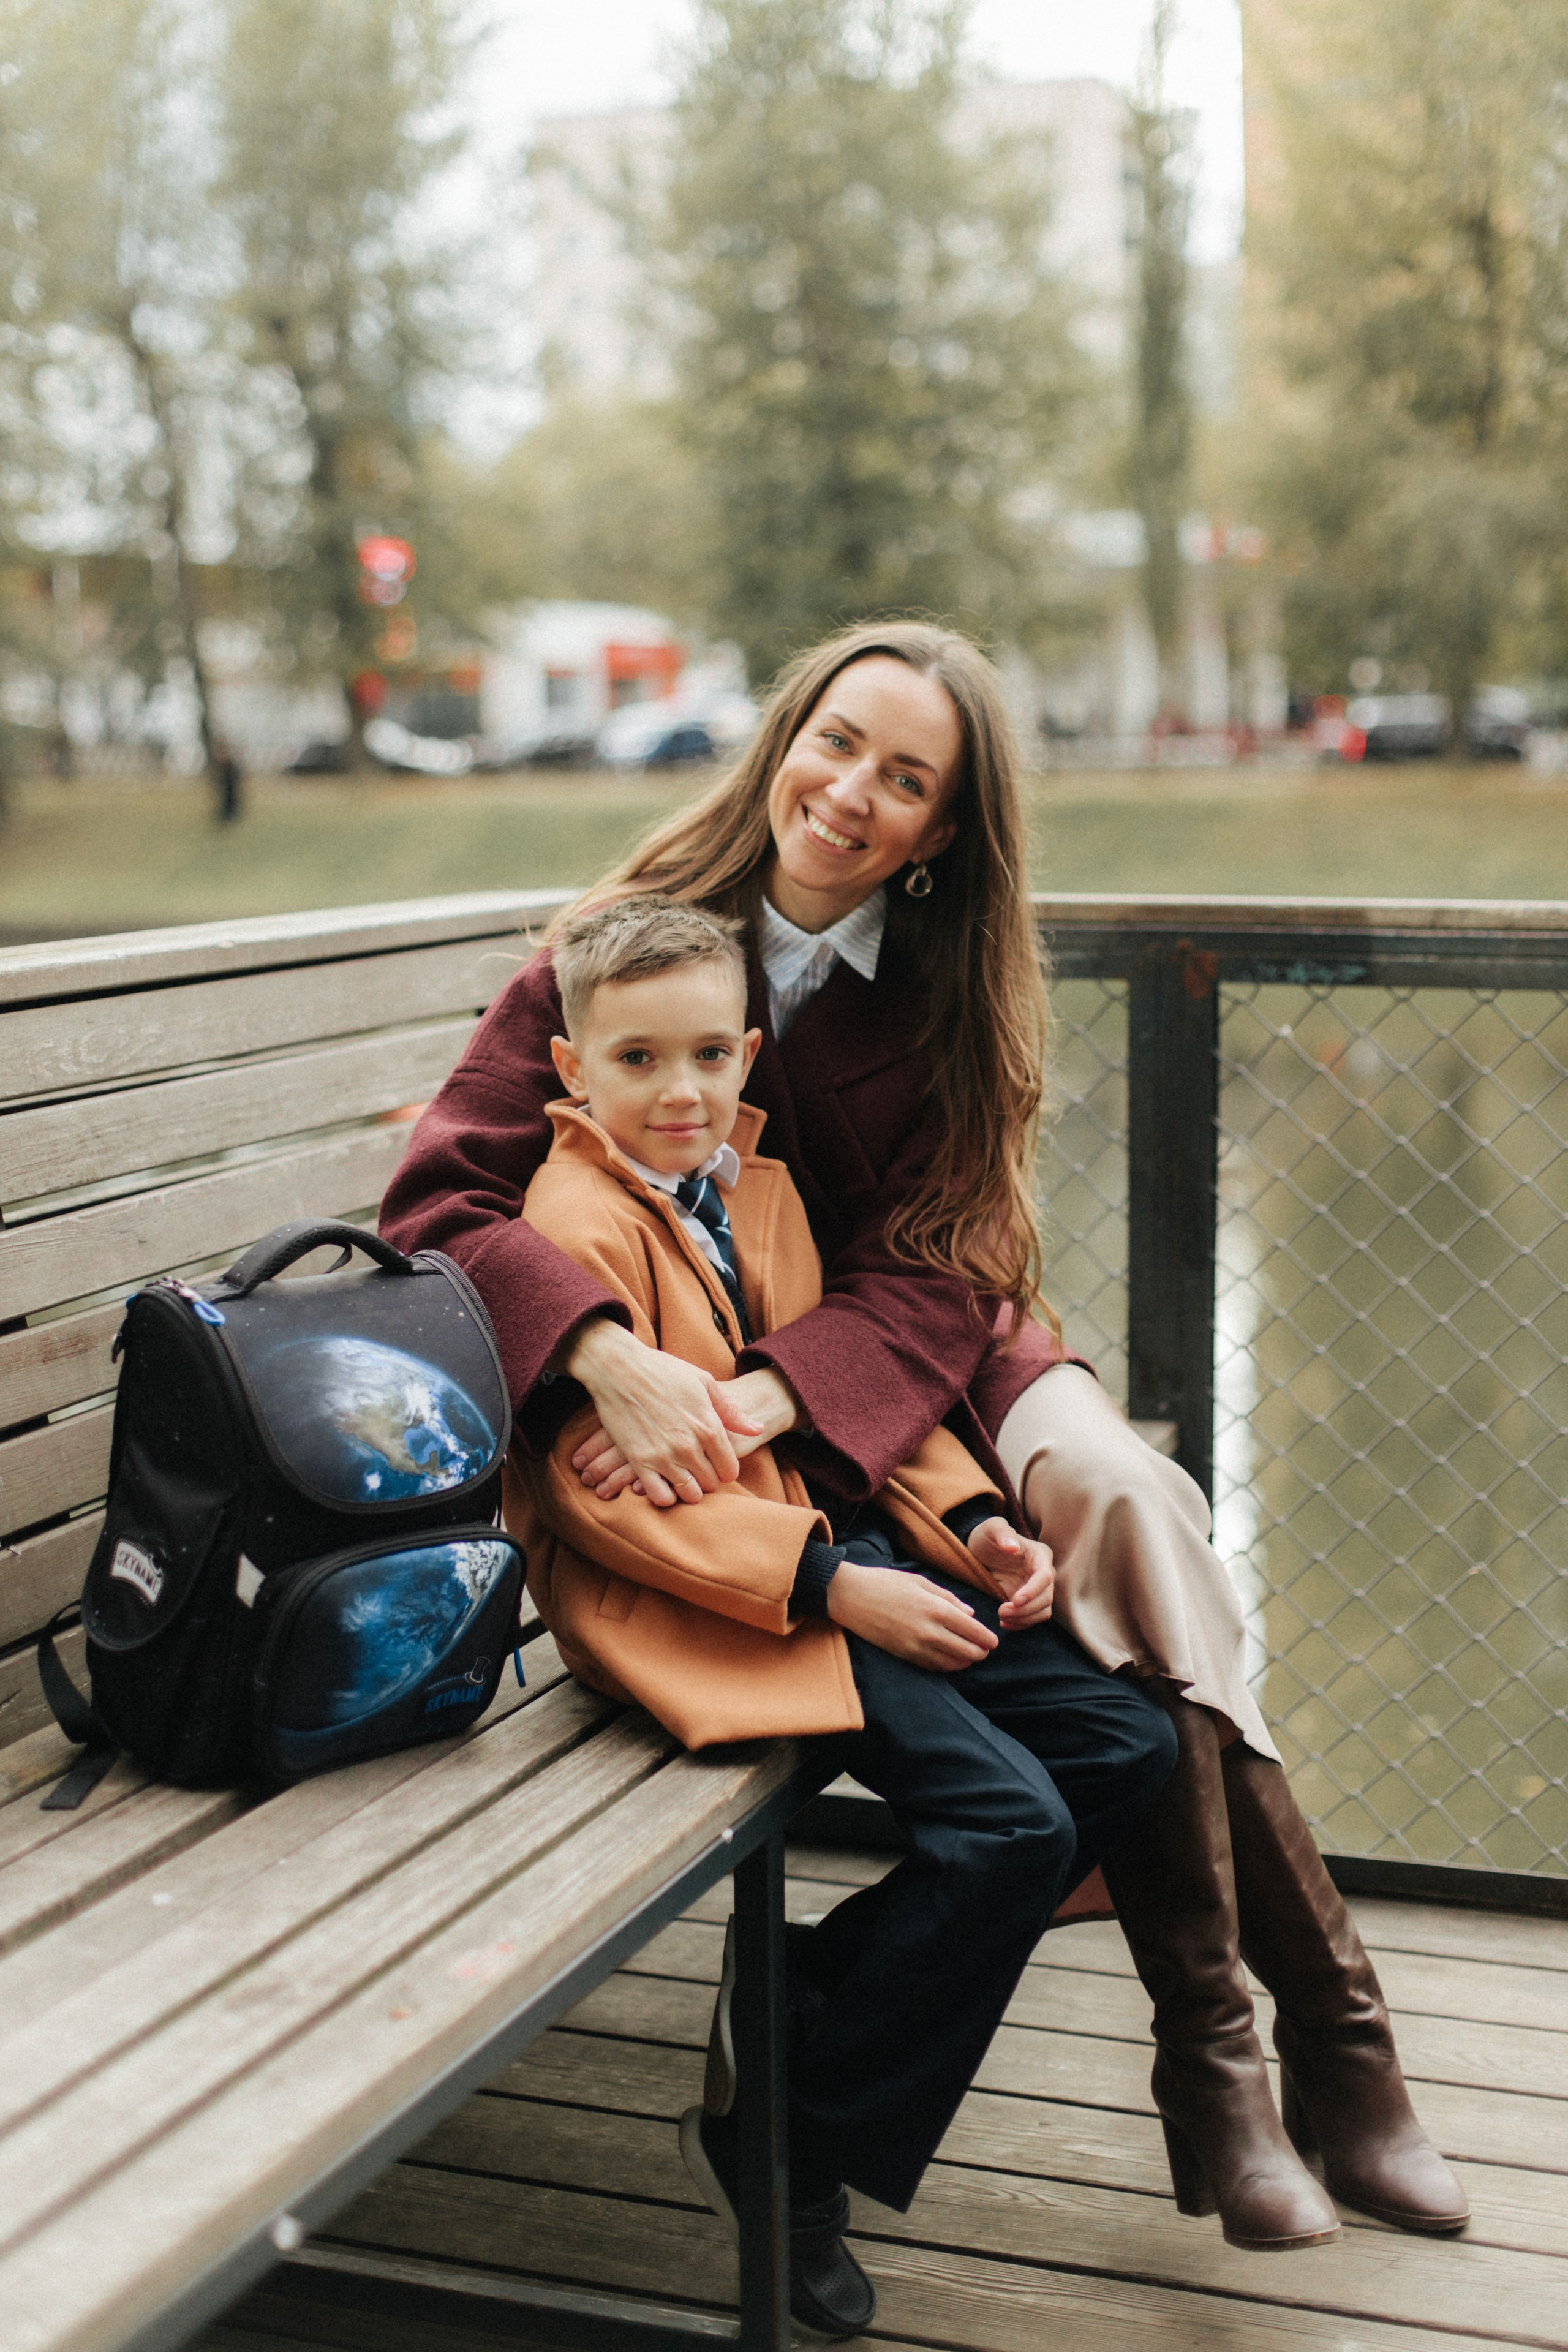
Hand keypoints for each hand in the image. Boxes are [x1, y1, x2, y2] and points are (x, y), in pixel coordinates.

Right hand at [571, 1366, 800, 1496]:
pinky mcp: (639, 1462)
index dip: (725, 1469)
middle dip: (708, 1479)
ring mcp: (663, 1456)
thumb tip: (757, 1429)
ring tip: (683, 1476)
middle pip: (710, 1484)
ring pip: (688, 1494)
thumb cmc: (663, 1370)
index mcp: (708, 1426)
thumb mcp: (704, 1382)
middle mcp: (689, 1446)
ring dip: (689, 1489)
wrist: (618, 1367)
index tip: (716, 1462)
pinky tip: (663, 1482)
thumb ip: (731, 1412)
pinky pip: (659, 1497)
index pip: (729, 1469)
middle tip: (699, 1468)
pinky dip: (665, 1495)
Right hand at [826, 1561, 997, 1671]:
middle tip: (985, 1650)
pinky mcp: (904, 1655)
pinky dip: (947, 1666)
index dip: (987, 1639)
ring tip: (970, 1656)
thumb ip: (948, 1599)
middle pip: (967, 1652)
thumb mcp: (921, 1582)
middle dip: (981, 1653)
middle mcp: (929, 1631)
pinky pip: (933, 1667)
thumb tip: (970, 1614)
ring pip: (952, 1664)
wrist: (850, 1596)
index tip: (994, 1641)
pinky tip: (950, 1660)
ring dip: (965, 1662)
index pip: (973, 1632)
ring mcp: (915, 1647)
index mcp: (936, 1609)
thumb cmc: (886, 1583)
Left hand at [968, 1516, 1054, 1629]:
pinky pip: (1033, 1618)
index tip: (1014, 1600)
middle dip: (1026, 1609)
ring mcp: (1037, 1589)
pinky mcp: (1029, 1602)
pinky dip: (1022, 1624)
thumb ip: (1002, 1532)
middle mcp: (1043, 1573)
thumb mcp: (991, 1528)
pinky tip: (1005, 1623)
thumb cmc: (987, 1536)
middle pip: (1047, 1597)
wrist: (980, 1551)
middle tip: (1001, 1611)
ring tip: (1002, 1618)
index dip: (1033, 1591)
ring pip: (1044, 1611)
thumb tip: (1013, 1546)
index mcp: (1039, 1555)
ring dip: (1025, 1619)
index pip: (1046, 1576)